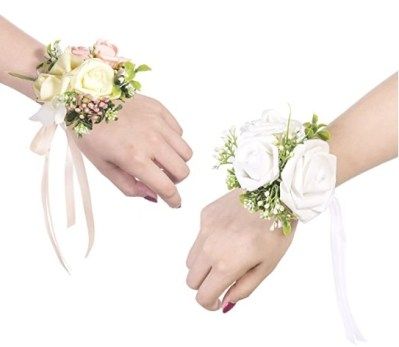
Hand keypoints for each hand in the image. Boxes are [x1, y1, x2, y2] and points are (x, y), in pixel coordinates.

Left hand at [72, 94, 191, 206]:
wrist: (85, 96)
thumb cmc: (90, 132)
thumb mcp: (103, 166)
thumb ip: (129, 186)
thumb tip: (152, 195)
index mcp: (134, 158)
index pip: (166, 187)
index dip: (173, 199)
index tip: (175, 202)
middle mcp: (151, 141)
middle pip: (182, 171)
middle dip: (175, 180)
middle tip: (161, 177)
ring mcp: (158, 123)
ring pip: (186, 152)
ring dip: (176, 161)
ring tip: (161, 158)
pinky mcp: (160, 110)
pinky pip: (179, 132)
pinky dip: (172, 141)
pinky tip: (157, 139)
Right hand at [186, 189, 295, 311]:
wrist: (275, 193)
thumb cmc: (276, 230)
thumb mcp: (267, 266)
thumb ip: (244, 288)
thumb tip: (226, 301)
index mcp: (226, 264)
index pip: (202, 295)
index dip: (209, 303)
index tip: (217, 300)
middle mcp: (210, 248)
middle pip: (191, 279)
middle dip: (204, 285)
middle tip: (221, 280)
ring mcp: (205, 229)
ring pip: (191, 259)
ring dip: (203, 265)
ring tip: (225, 256)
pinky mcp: (205, 214)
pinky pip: (199, 237)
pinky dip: (208, 243)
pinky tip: (228, 234)